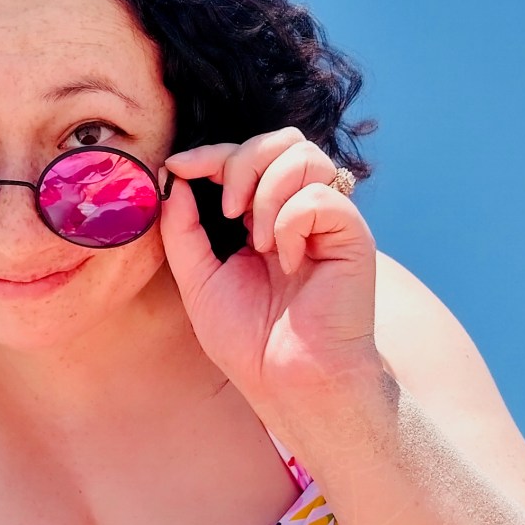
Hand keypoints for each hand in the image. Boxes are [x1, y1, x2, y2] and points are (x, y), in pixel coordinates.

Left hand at [159, 127, 380, 405]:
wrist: (287, 384)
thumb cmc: (248, 342)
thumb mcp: (197, 279)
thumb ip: (182, 228)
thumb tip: (173, 176)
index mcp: (264, 219)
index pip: (245, 156)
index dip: (210, 153)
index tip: (177, 167)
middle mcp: (299, 212)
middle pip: (280, 141)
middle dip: (241, 161)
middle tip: (227, 211)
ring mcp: (328, 222)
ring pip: (304, 155)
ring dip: (268, 191)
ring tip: (258, 242)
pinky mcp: (351, 236)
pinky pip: (320, 196)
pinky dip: (292, 222)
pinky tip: (288, 261)